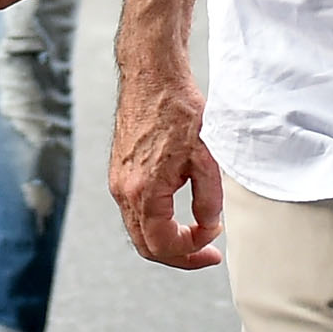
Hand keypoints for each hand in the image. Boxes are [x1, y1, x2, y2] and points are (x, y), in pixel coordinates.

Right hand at [109, 21, 223, 268]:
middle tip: (206, 254)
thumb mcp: (206, 156)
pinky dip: (156, 223)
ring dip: (167, 240)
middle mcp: (123, 190)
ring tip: (196, 236)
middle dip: (179, 255)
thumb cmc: (178, 109)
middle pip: (146, 246)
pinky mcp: (119, 172)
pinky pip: (135, 212)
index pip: (163, 245)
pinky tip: (177, 215)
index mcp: (143, 190)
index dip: (192, 252)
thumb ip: (209, 199)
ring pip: (139, 231)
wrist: (152, 76)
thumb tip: (209, 226)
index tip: (214, 244)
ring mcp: (117, 181)